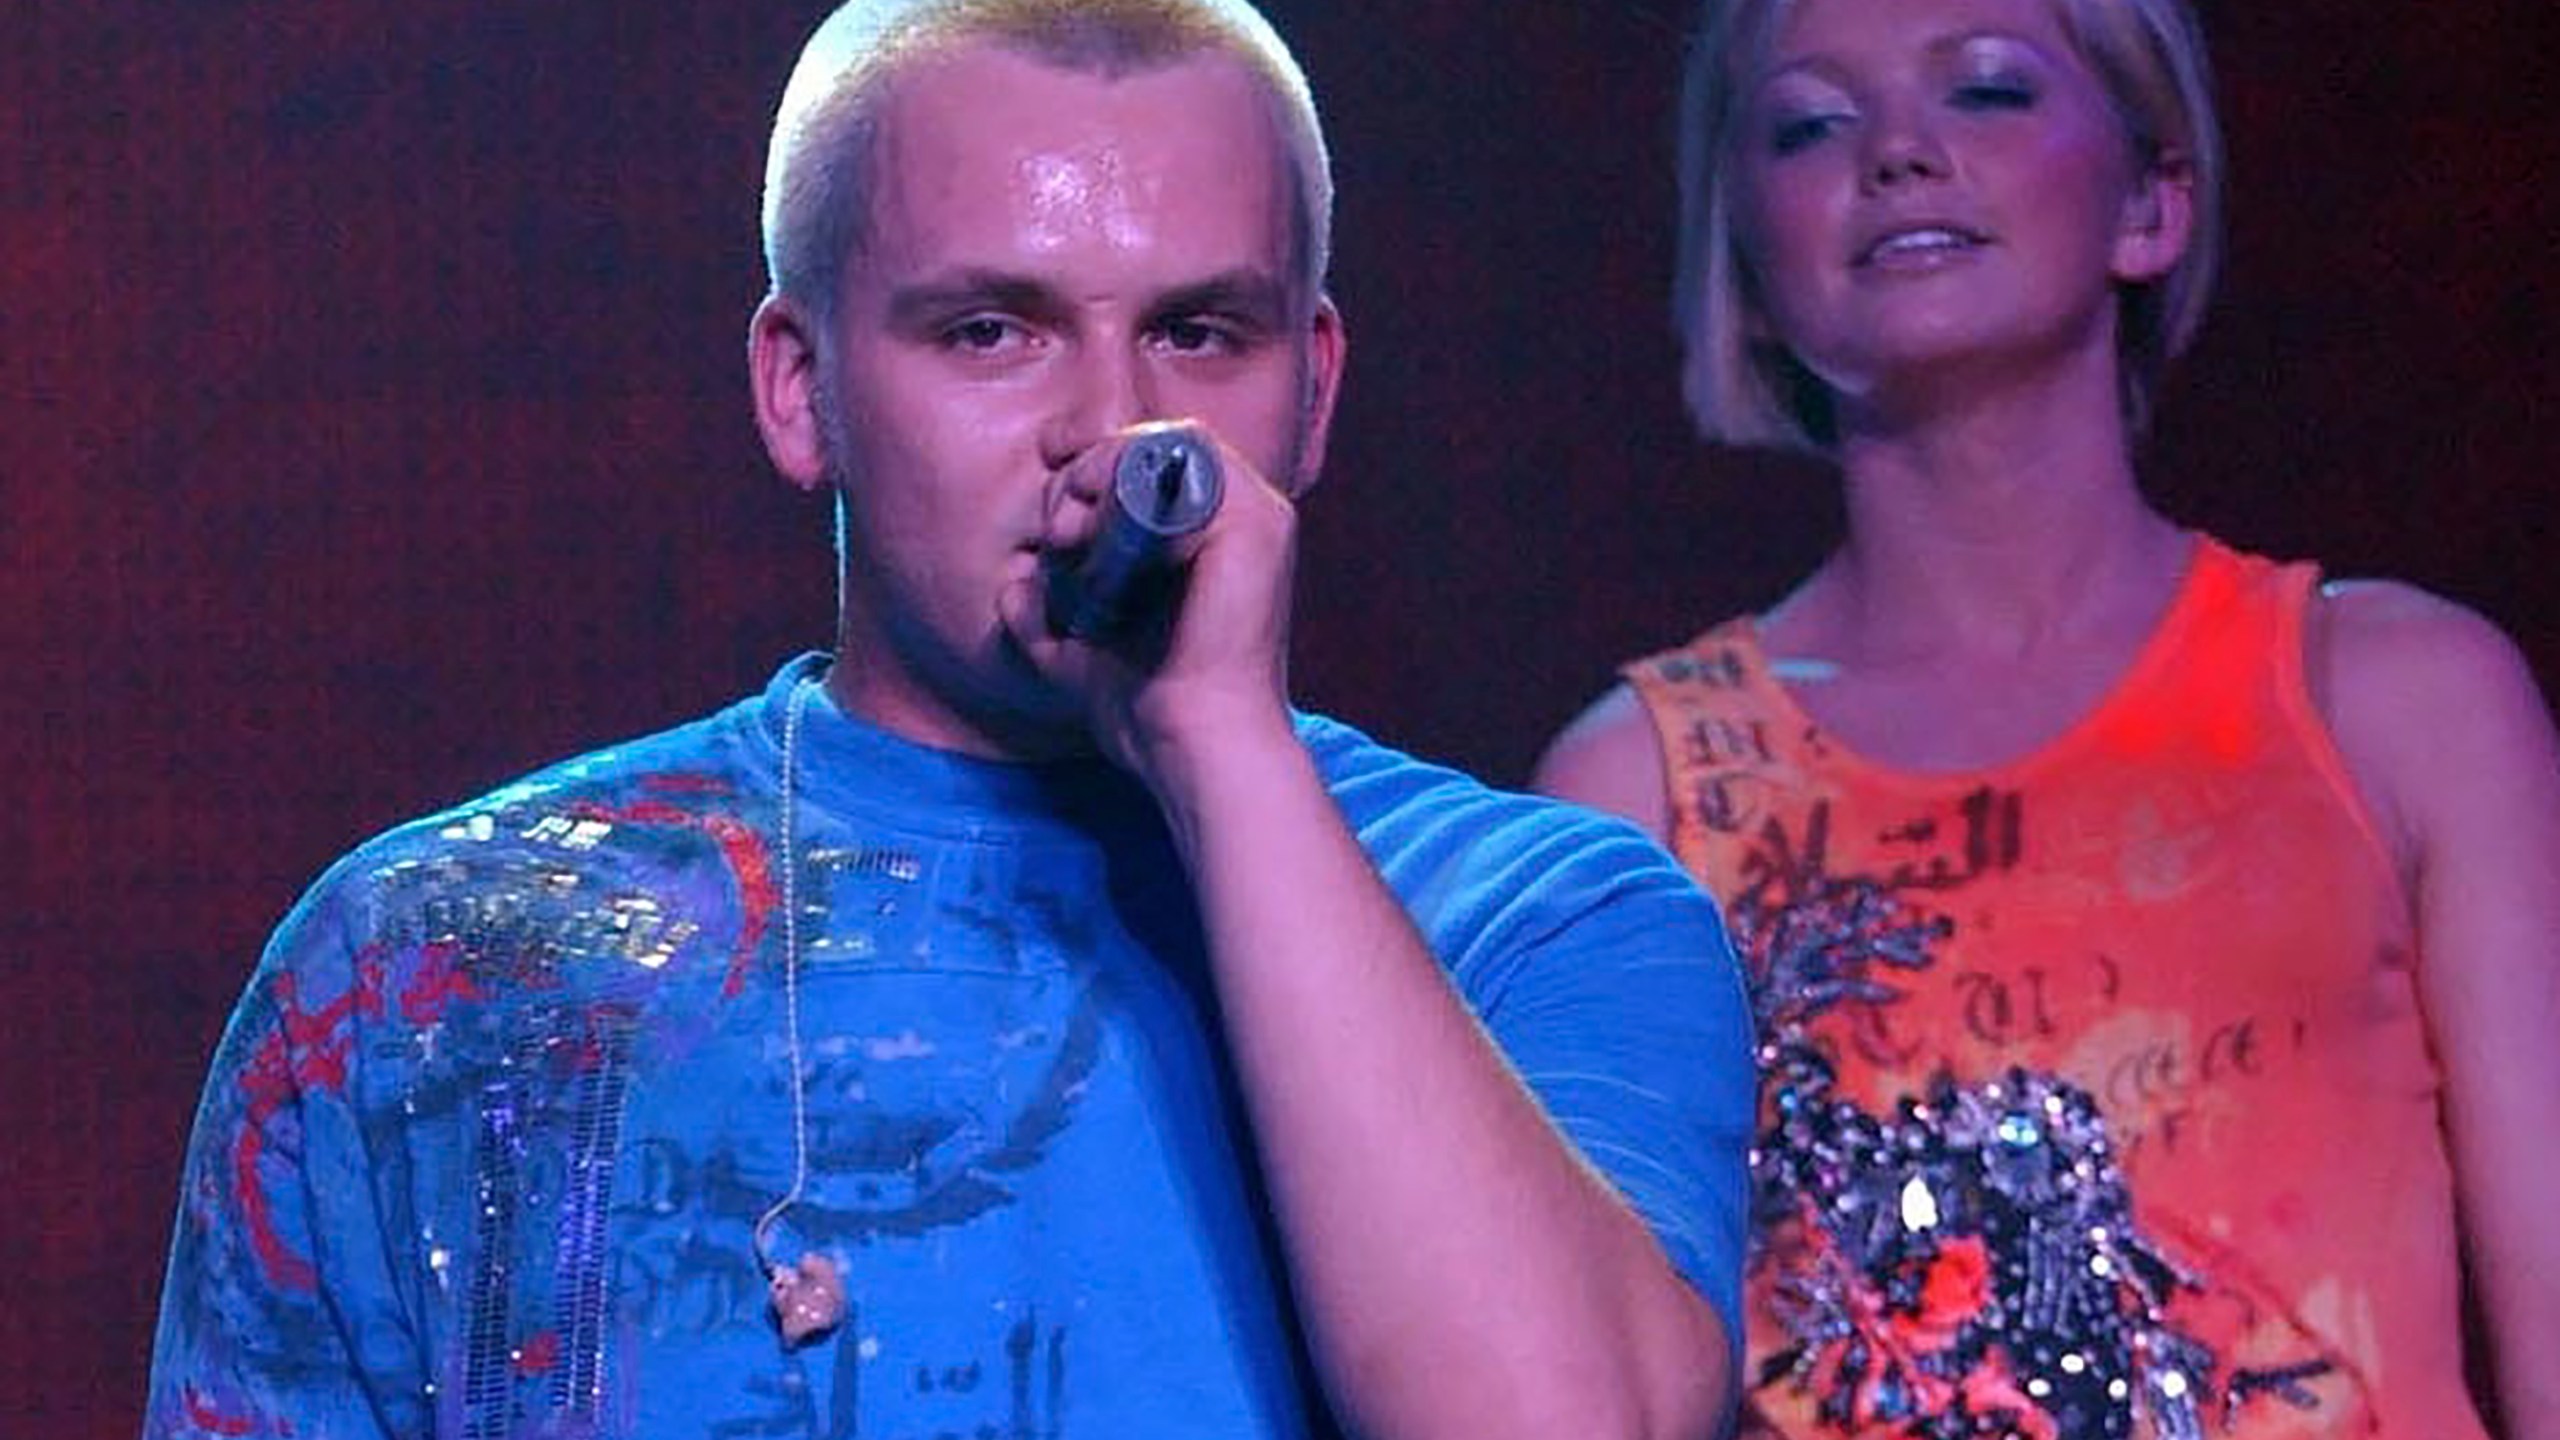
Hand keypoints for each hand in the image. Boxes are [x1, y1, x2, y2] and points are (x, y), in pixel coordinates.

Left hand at [997, 422, 1300, 784]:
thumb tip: (1013, 582)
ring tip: (1071, 533)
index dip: (1090, 461)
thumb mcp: (1076, 652)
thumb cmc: (1147, 709)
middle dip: (1083, 474)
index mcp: (1208, 542)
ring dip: (1103, 471)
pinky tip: (1096, 529)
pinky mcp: (1258, 523)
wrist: (1192, 745)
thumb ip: (1046, 612)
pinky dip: (1131, 477)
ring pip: (1166, 444)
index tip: (1046, 471)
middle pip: (1150, 448)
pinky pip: (1190, 459)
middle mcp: (1239, 521)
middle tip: (1056, 532)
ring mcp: (1255, 518)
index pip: (1146, 465)